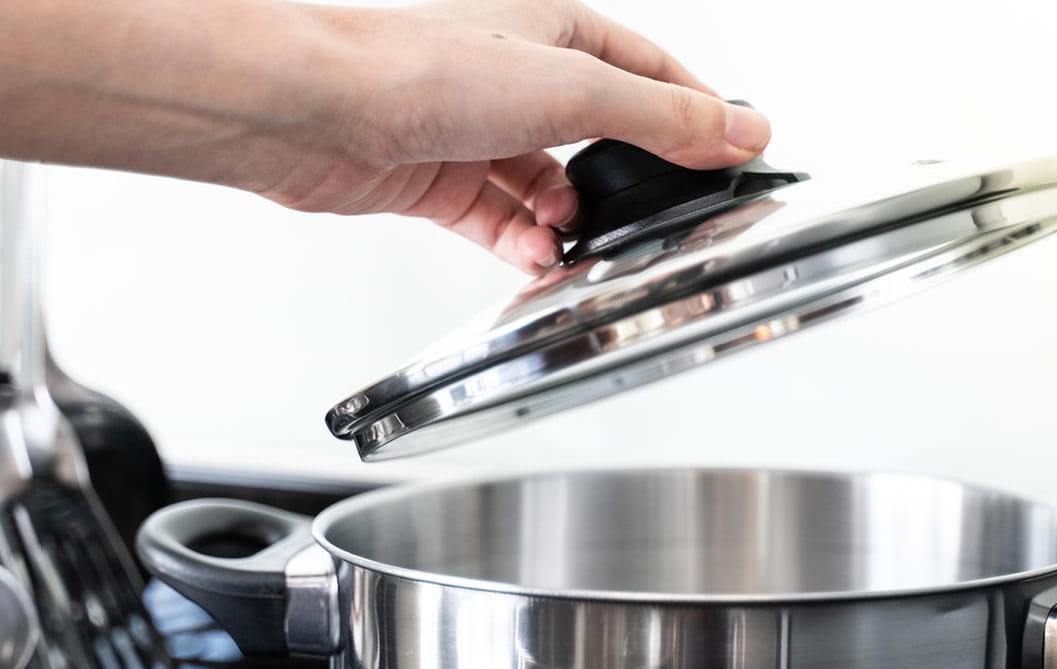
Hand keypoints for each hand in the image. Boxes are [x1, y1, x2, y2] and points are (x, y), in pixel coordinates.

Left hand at [253, 0, 773, 270]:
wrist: (316, 113)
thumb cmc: (418, 70)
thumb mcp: (574, 91)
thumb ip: (662, 120)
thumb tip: (739, 129)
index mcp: (553, 26)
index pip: (648, 71)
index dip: (693, 113)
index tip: (734, 151)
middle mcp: (514, 74)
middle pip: (598, 134)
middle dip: (622, 182)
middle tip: (649, 213)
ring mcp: (475, 129)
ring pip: (547, 185)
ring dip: (567, 220)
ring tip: (574, 237)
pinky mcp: (439, 178)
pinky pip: (501, 220)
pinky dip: (523, 242)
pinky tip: (536, 255)